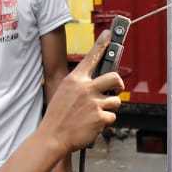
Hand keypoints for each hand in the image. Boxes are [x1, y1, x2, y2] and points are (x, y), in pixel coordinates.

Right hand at [40, 32, 122, 151]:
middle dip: (118, 85)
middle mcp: (85, 88)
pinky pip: (112, 116)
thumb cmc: (58, 116)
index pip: (91, 57)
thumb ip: (80, 85)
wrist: (52, 137)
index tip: (110, 35)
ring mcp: (93, 103)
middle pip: (114, 77)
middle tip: (115, 90)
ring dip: (109, 107)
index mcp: (75, 80)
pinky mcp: (100, 117)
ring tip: (95, 113)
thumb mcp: (64, 92)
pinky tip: (92, 124)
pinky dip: (105, 122)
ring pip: (115, 100)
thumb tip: (97, 82)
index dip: (102, 44)